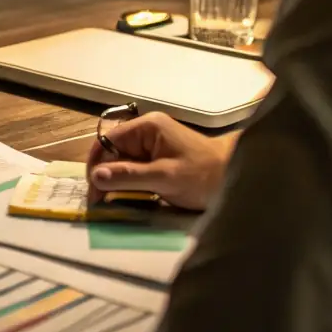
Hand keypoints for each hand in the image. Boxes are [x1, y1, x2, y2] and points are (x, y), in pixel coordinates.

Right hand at [86, 111, 237, 210]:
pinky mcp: (158, 161)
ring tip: (110, 203)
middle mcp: (146, 132)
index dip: (96, 165)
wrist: (238, 179)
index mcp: (147, 127)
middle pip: (113, 153)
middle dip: (104, 176)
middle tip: (100, 203)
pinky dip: (128, 185)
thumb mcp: (165, 177)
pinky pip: (135, 171)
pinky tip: (126, 198)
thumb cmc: (204, 175)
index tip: (93, 193)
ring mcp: (153, 146)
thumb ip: (129, 176)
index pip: (108, 142)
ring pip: (122, 163)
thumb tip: (95, 177)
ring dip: (116, 182)